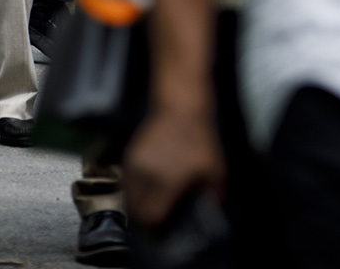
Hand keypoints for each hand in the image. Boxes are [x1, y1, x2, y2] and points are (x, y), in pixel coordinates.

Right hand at [124, 106, 224, 228]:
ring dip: (137, 205)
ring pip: (127, 198)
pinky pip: (125, 183)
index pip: (151, 216)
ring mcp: (134, 164)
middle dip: (145, 219)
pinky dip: (133, 190)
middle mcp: (146, 175)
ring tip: (152, 205)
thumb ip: (212, 197)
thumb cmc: (199, 140)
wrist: (181, 109)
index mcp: (167, 182)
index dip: (156, 228)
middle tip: (158, 220)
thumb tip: (210, 217)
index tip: (164, 230)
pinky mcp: (129, 156)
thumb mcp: (214, 170)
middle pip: (136, 211)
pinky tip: (147, 189)